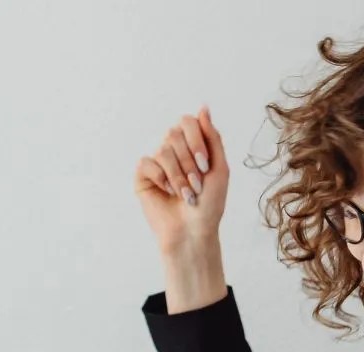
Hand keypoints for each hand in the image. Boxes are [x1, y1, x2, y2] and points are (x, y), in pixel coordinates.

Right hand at [134, 106, 228, 255]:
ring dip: (178, 175)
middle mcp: (174, 150)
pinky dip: (161, 179)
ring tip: (185, 194)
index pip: (188, 122)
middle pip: (174, 134)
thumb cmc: (210, 204)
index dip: (196, 140)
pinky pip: (148, 163)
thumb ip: (212, 136)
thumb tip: (203, 107)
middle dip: (189, 162)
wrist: (194, 231)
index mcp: (192, 145)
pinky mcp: (143, 176)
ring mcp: (157, 162)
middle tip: (196, 185)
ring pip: (163, 151)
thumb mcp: (220, 167)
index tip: (204, 165)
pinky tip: (167, 193)